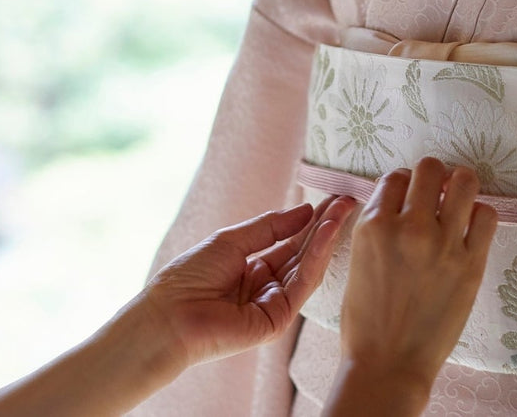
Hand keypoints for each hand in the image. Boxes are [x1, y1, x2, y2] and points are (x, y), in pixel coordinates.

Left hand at [140, 195, 355, 369]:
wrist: (168, 316)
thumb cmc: (188, 277)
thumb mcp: (231, 240)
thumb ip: (269, 227)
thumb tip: (305, 211)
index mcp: (251, 269)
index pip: (289, 242)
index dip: (310, 220)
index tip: (331, 198)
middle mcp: (266, 287)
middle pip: (303, 253)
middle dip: (325, 226)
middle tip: (348, 200)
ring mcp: (274, 304)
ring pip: (308, 267)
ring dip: (326, 238)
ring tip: (343, 209)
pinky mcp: (278, 320)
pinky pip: (302, 284)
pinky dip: (317, 257)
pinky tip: (326, 232)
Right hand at [324, 158, 498, 416]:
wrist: (388, 364)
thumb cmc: (367, 321)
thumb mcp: (359, 261)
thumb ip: (379, 228)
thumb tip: (402, 203)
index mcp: (373, 226)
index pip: (395, 177)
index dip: (405, 185)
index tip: (411, 198)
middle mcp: (408, 227)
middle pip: (430, 168)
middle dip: (435, 177)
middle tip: (438, 194)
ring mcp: (442, 244)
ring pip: (464, 181)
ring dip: (461, 186)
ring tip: (458, 203)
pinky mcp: (471, 264)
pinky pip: (487, 215)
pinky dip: (481, 215)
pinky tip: (471, 229)